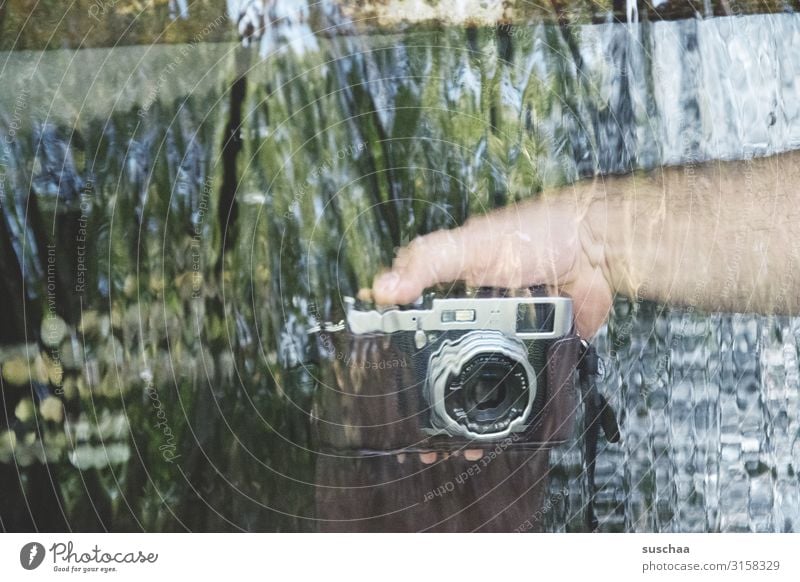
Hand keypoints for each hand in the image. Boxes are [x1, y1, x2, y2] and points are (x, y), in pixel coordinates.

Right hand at [372, 193, 613, 464]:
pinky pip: (518, 387)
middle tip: (418, 427)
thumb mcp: (470, 247)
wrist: (593, 251)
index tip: (382, 386)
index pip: (411, 328)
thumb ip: (427, 263)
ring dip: (467, 410)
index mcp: (450, 294)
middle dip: (429, 397)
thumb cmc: (532, 236)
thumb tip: (383, 288)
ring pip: (480, 382)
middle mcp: (473, 319)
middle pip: (443, 364)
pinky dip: (510, 406)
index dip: (397, 358)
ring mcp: (504, 340)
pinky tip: (498, 429)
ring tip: (455, 441)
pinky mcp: (534, 354)